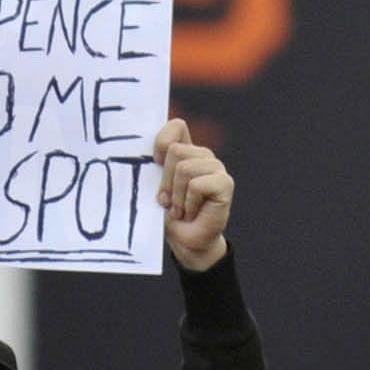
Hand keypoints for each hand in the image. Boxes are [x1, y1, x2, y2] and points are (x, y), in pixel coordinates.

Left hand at [154, 121, 232, 271]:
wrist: (187, 243)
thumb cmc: (170, 215)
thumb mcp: (156, 186)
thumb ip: (155, 166)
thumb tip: (143, 155)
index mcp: (186, 151)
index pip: (176, 126)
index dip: (161, 142)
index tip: (154, 164)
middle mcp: (203, 155)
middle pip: (175, 151)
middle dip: (165, 181)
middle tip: (168, 201)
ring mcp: (216, 167)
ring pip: (184, 169)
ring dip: (176, 197)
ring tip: (181, 210)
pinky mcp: (225, 183)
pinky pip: (196, 185)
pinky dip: (188, 204)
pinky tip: (192, 214)